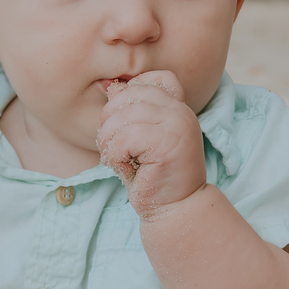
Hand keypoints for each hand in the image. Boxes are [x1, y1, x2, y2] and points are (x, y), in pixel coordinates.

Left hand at [96, 72, 206, 216]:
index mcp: (177, 106)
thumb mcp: (142, 137)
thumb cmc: (153, 176)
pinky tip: (127, 170)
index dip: (126, 98)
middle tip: (115, 149)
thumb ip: (131, 111)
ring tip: (120, 160)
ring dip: (109, 143)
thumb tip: (107, 86)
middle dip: (109, 122)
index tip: (125, 129)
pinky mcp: (168, 143)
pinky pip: (123, 139)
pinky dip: (115, 157)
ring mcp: (177, 125)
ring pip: (121, 117)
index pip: (148, 79)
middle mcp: (180, 111)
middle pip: (127, 96)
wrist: (177, 209)